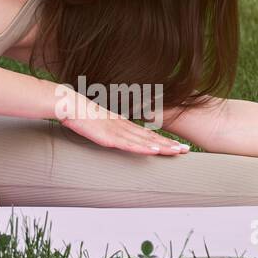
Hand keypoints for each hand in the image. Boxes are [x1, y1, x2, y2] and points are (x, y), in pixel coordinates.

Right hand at [57, 91, 189, 155]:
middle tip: (186, 150)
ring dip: (162, 147)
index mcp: (123, 125)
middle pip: (151, 138)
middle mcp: (125, 127)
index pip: (148, 134)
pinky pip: (130, 144)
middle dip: (169, 145)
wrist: (71, 106)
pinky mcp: (110, 137)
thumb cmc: (82, 115)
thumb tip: (112, 137)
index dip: (163, 140)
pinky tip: (154, 151)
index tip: (176, 145)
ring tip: (177, 152)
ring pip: (145, 141)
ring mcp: (119, 132)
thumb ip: (108, 130)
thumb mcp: (99, 124)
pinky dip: (143, 148)